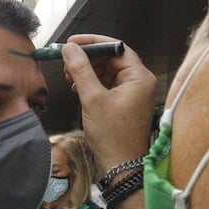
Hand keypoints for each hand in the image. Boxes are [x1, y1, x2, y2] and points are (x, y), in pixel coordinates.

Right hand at [61, 35, 156, 169]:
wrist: (121, 166)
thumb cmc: (112, 135)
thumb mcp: (92, 99)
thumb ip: (81, 70)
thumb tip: (70, 49)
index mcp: (139, 77)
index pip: (117, 47)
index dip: (93, 42)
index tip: (73, 42)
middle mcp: (140, 82)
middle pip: (112, 58)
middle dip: (88, 58)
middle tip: (67, 60)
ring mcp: (134, 93)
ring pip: (108, 71)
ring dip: (88, 71)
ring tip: (69, 75)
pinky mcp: (126, 103)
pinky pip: (108, 84)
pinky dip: (93, 83)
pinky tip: (78, 87)